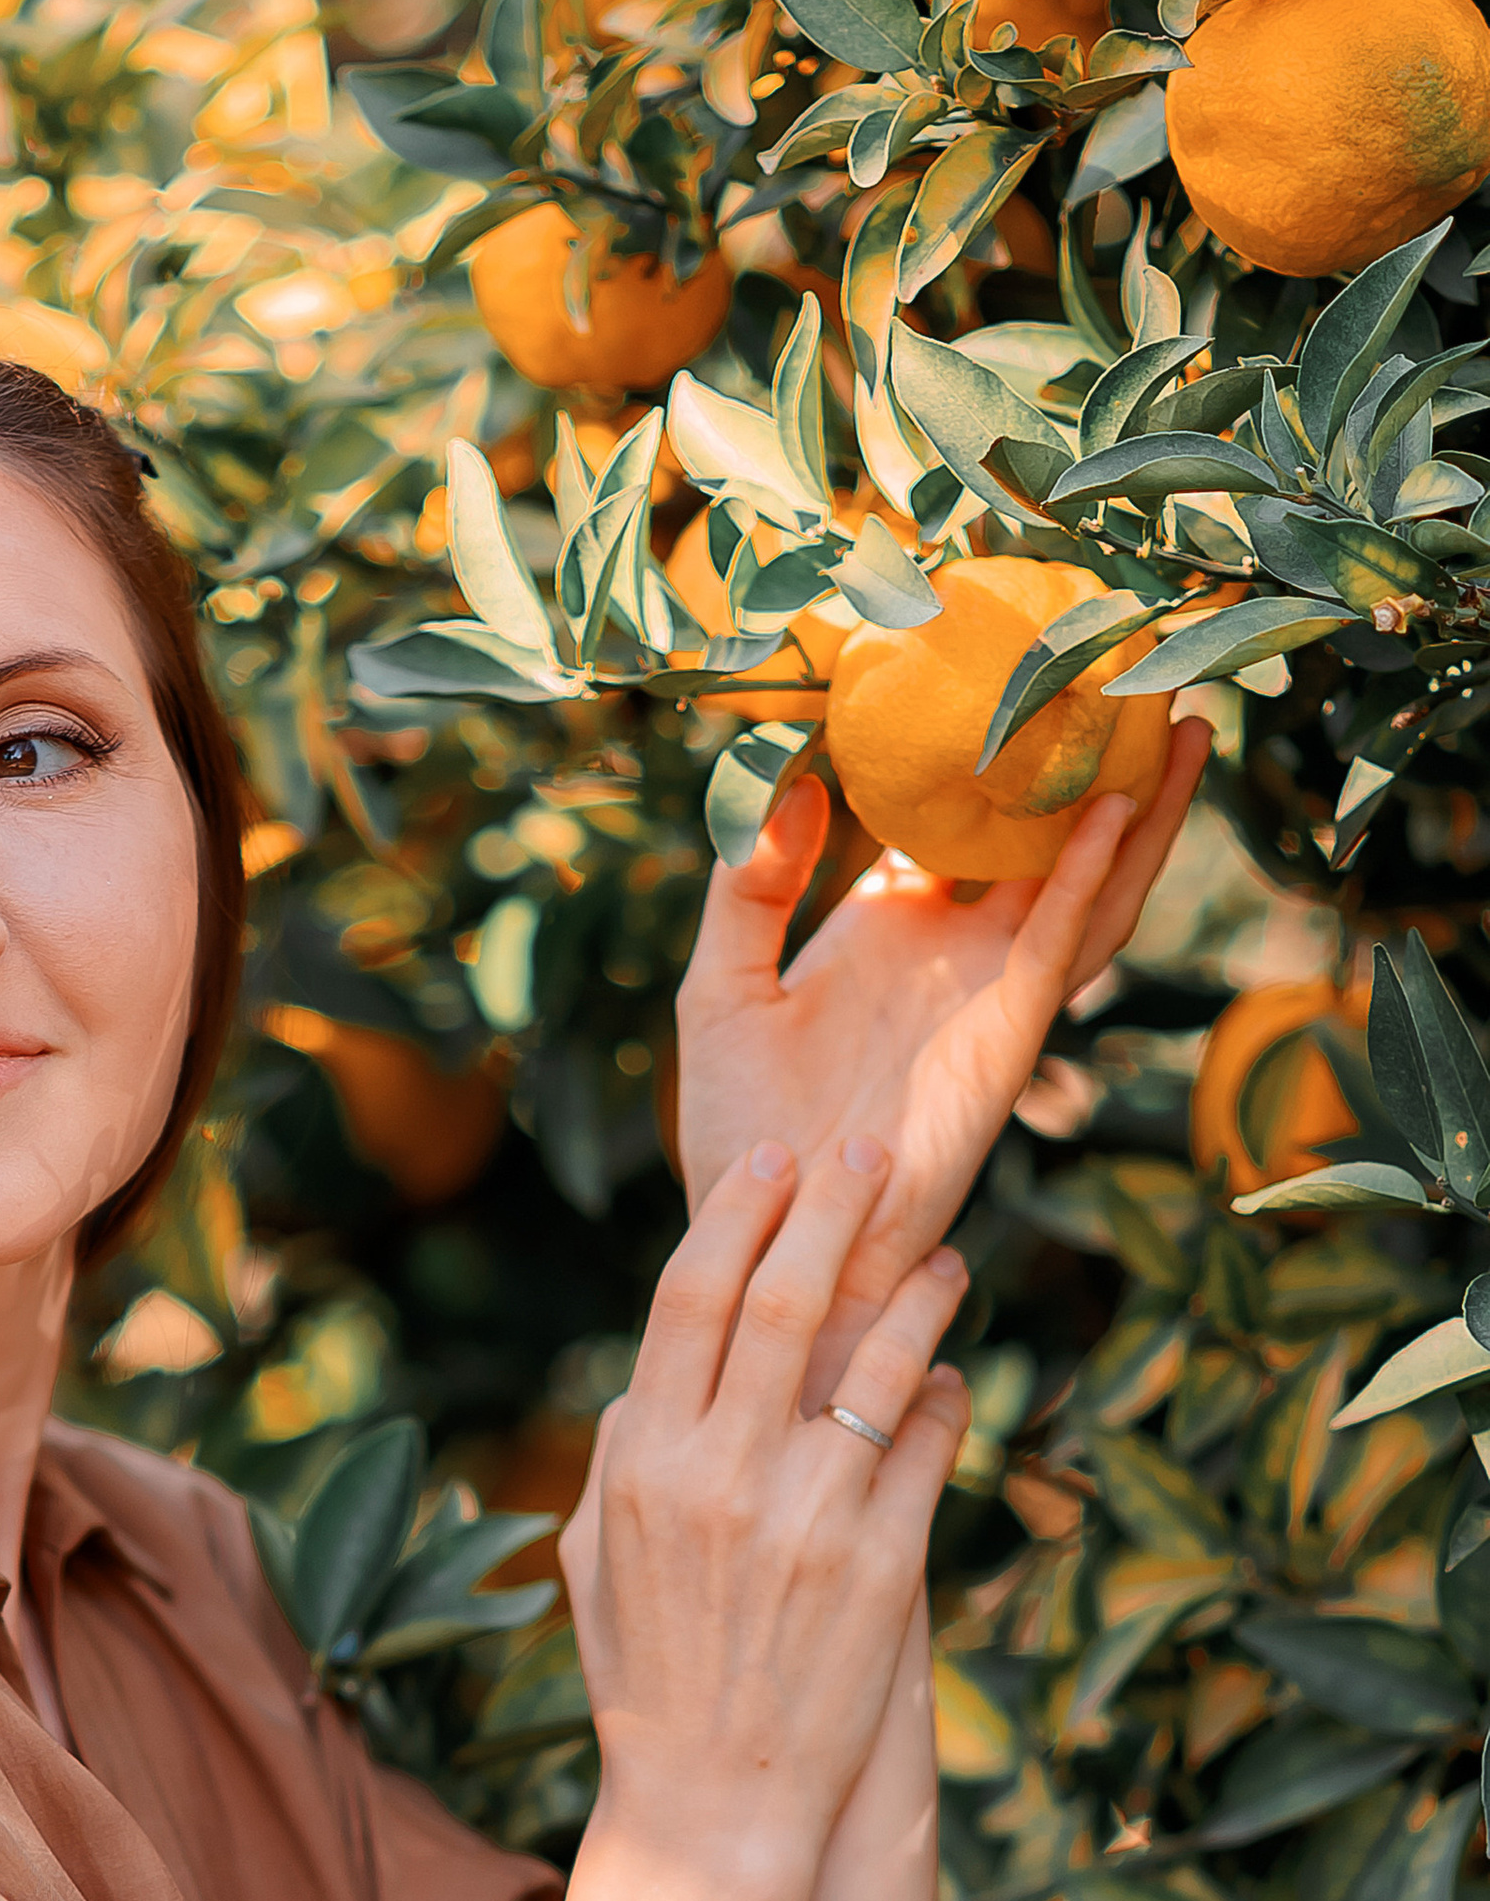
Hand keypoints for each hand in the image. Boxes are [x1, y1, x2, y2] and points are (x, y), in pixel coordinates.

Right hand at [560, 1135, 970, 1882]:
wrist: (713, 1806)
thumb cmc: (647, 1680)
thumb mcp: (593, 1561)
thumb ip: (617, 1456)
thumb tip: (652, 1372)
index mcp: (641, 1463)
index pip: (688, 1299)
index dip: (738, 1214)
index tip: (775, 1160)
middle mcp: (722, 1476)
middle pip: (784, 1300)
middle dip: (834, 1207)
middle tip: (874, 1151)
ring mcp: (809, 1517)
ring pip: (880, 1362)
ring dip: (920, 1296)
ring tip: (946, 1263)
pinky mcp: (885, 1564)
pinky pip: (932, 1445)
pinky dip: (948, 1398)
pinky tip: (953, 1379)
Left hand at [672, 722, 1211, 1396]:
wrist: (770, 1237)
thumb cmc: (741, 1129)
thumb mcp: (721, 985)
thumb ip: (748, 888)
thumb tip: (788, 783)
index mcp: (890, 926)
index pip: (957, 819)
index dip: (991, 749)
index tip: (1012, 663)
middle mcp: (956, 949)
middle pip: (1050, 838)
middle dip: (1099, 763)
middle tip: (1137, 671)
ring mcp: (989, 991)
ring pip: (1089, 884)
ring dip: (1141, 811)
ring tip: (1180, 723)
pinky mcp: (1005, 1034)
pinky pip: (1061, 943)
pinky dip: (1094, 877)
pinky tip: (1115, 813)